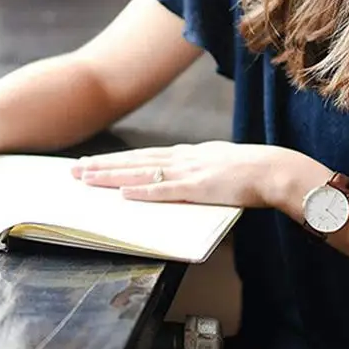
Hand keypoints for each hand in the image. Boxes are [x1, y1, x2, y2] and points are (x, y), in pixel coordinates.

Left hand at [71, 141, 300, 208]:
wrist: (274, 170)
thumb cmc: (251, 172)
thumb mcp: (218, 165)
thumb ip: (197, 171)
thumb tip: (182, 179)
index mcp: (187, 154)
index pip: (143, 156)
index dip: (115, 160)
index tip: (91, 163)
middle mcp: (182, 158)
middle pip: (133, 161)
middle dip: (102, 166)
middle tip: (74, 171)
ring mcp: (188, 172)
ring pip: (141, 172)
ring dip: (112, 176)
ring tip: (86, 179)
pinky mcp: (198, 188)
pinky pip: (165, 191)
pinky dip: (142, 191)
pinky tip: (123, 193)